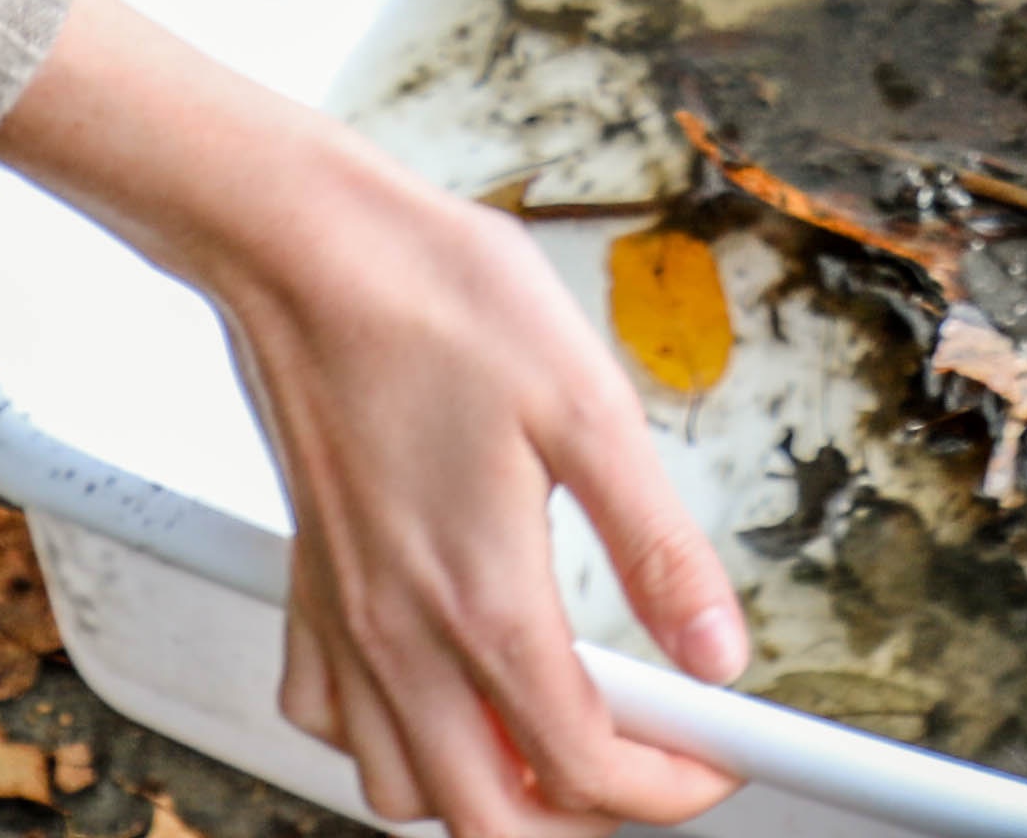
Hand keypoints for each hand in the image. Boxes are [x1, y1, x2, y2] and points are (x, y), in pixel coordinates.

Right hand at [0, 0, 743, 837]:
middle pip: (491, 821)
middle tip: (648, 760)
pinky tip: (439, 686)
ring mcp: (345, 621)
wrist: (307, 247)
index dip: (670, 784)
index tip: (717, 754)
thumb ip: (658, 547)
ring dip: (486, 790)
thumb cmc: (436, 300)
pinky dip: (391, 740)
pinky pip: (332, 723)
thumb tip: (719, 646)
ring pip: (404, 790)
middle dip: (584, 817)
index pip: (584, 767)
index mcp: (483, 600)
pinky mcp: (309, 590)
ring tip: (553, 728)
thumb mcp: (587, 405)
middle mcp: (401, 635)